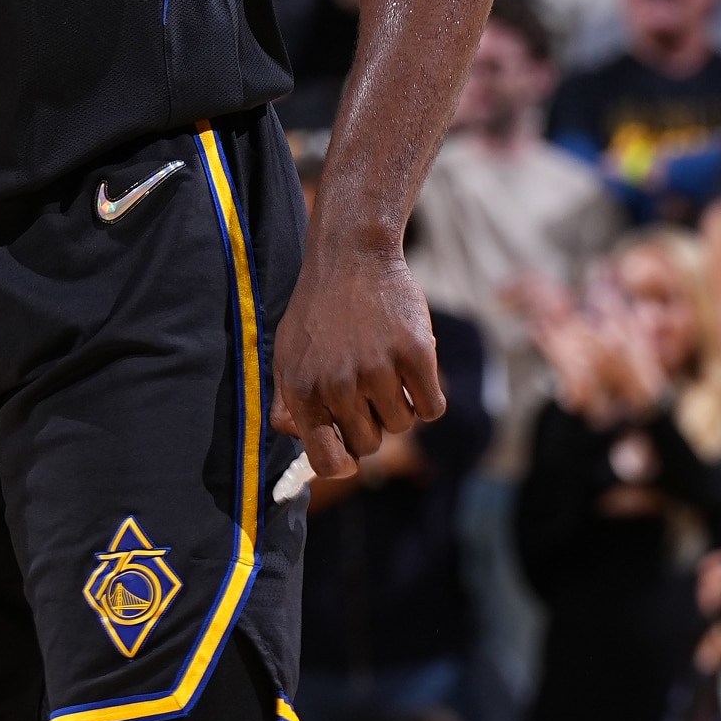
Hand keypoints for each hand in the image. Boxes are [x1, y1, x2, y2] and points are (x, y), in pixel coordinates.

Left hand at [272, 230, 444, 491]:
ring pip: (401, 425)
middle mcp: (338, 385)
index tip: (350, 455)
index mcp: (303, 390)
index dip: (341, 464)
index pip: (325, 460)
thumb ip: (289, 402)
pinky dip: (428, 396)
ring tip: (388, 369)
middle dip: (372, 424)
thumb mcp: (287, 354)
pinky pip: (432, 407)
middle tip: (369, 390)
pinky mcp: (415, 354)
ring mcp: (378, 369)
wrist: (352, 256)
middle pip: (369, 444)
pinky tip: (414, 371)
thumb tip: (300, 442)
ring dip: (400, 404)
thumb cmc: (319, 310)